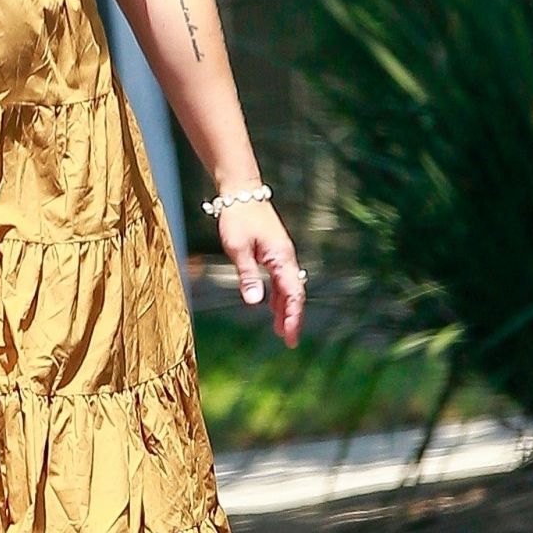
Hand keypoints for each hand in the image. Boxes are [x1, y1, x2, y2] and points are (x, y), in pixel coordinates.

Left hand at [217, 200, 306, 348]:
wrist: (241, 192)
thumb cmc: (238, 218)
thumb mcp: (238, 248)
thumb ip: (247, 275)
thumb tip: (254, 303)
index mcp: (281, 258)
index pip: (292, 294)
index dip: (292, 317)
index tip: (289, 337)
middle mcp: (286, 258)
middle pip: (294, 294)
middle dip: (293, 318)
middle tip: (289, 341)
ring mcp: (281, 255)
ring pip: (288, 287)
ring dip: (285, 309)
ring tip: (280, 331)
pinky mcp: (274, 252)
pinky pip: (280, 279)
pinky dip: (279, 295)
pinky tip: (273, 308)